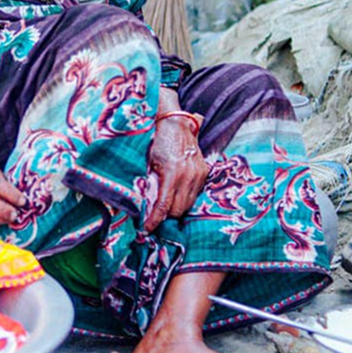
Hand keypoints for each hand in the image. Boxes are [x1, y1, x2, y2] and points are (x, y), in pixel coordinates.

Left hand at [144, 115, 207, 231]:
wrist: (176, 123)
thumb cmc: (158, 142)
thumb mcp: (150, 164)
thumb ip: (151, 185)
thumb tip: (147, 206)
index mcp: (172, 173)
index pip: (164, 206)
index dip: (154, 221)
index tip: (147, 229)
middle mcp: (188, 176)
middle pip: (178, 210)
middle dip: (166, 217)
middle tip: (155, 219)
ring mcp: (198, 174)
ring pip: (188, 204)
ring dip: (177, 209)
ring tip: (166, 209)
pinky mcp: (204, 172)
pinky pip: (195, 194)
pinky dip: (186, 199)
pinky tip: (177, 197)